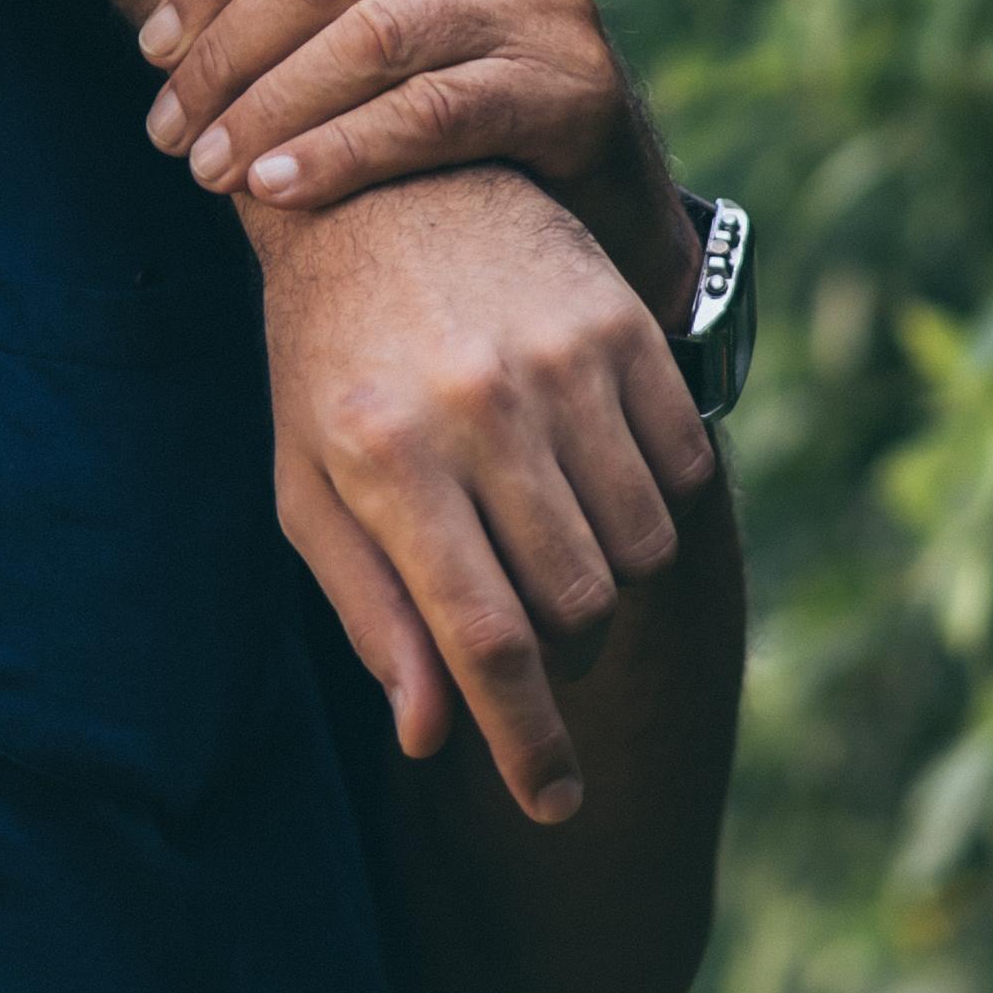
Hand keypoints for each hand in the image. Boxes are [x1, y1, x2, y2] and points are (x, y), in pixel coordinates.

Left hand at [140, 0, 686, 307]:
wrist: (609, 178)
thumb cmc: (491, 75)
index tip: (150, 50)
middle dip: (229, 52)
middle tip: (169, 131)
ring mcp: (545, 7)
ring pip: (370, 39)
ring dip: (271, 107)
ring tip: (210, 169)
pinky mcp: (565, 91)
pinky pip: (428, 114)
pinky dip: (342, 150)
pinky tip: (278, 188)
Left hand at [249, 169, 711, 823]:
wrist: (377, 189)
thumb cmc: (325, 360)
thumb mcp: (310, 486)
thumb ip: (372, 612)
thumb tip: (433, 734)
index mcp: (385, 457)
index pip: (483, 640)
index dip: (528, 741)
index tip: (553, 803)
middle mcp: (478, 407)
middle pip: (574, 606)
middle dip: (560, 656)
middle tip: (528, 633)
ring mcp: (559, 361)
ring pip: (639, 550)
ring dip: (607, 582)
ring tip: (550, 543)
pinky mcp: (622, 325)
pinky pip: (683, 472)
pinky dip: (654, 507)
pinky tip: (594, 481)